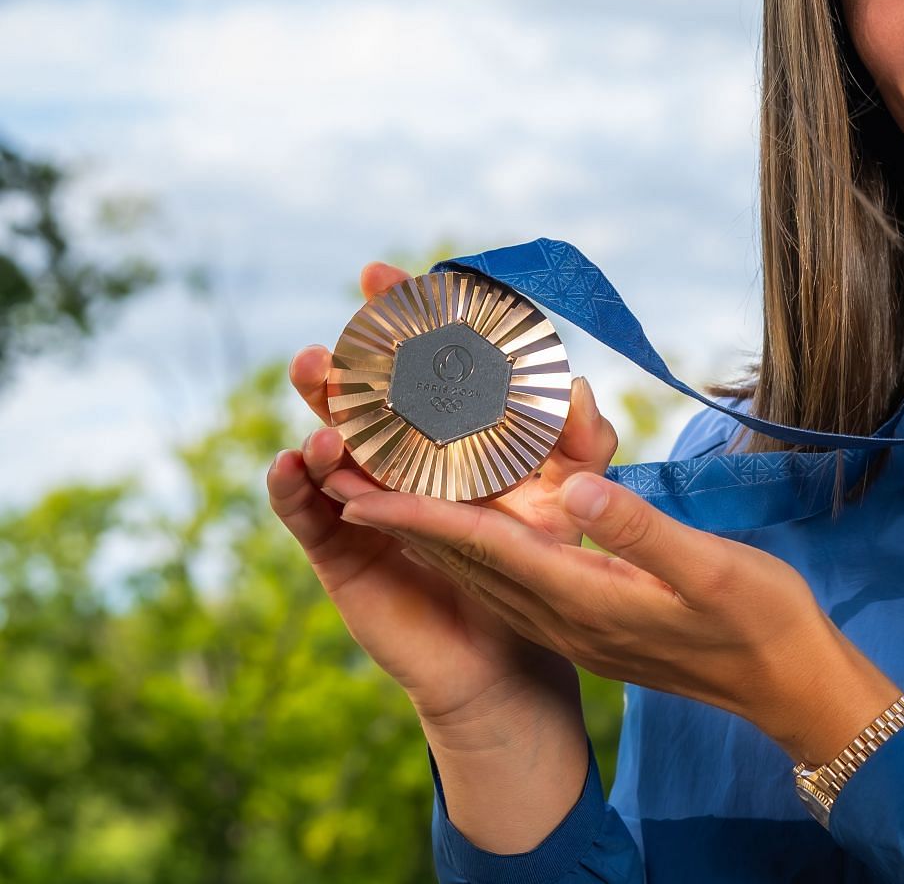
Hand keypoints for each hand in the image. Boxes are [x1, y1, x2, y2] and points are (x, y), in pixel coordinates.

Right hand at [268, 259, 620, 738]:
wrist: (509, 652)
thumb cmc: (542, 564)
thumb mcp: (572, 499)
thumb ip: (584, 444)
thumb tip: (577, 386)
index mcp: (450, 430)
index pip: (420, 361)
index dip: (402, 320)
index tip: (386, 275)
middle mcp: (400, 455)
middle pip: (365, 392)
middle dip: (350, 352)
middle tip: (343, 316)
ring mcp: (364, 497)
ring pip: (328, 442)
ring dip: (318, 409)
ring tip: (315, 379)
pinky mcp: (340, 547)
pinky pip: (306, 511)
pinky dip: (294, 485)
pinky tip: (294, 461)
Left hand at [337, 470, 903, 766]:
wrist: (792, 688)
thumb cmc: (764, 623)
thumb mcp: (713, 569)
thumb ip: (641, 531)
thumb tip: (577, 488)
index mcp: (588, 603)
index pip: (486, 552)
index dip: (420, 516)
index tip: (359, 487)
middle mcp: (566, 620)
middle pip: (465, 561)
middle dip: (402, 514)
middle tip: (349, 464)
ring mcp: (575, 628)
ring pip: (481, 572)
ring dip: (426, 528)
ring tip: (381, 483)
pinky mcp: (590, 625)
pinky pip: (511, 580)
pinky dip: (472, 544)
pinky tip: (463, 520)